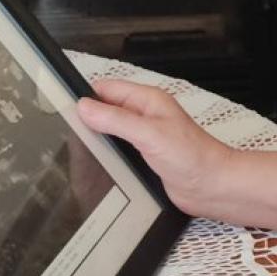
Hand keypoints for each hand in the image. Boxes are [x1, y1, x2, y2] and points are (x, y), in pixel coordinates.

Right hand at [76, 78, 232, 218]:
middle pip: (106, 110)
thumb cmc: (193, 157)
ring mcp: (145, 137)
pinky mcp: (145, 157)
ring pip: (111, 132)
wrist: (213, 187)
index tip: (63, 108)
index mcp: (148, 101)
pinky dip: (106, 155)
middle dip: (87, 119)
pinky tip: (94, 164)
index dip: (86, 96)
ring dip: (97, 138)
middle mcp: (145, 116)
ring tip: (76, 150)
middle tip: (66, 134)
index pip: (107, 88)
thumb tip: (85, 107)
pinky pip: (119, 151)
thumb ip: (116, 120)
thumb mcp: (149, 133)